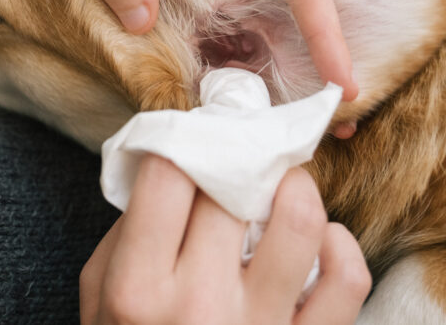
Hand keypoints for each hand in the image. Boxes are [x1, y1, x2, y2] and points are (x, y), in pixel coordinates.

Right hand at [79, 156, 370, 323]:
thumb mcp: (98, 299)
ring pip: (299, 220)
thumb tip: (171, 165)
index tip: (198, 138)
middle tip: (244, 149)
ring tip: (282, 183)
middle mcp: (198, 306)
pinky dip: (339, 244)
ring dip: (294, 185)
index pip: (168, 174)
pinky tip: (318, 239)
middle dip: (241, 155)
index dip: (186, 140)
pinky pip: (347, 279)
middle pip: (232, 187)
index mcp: (137, 289)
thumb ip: (125, 232)